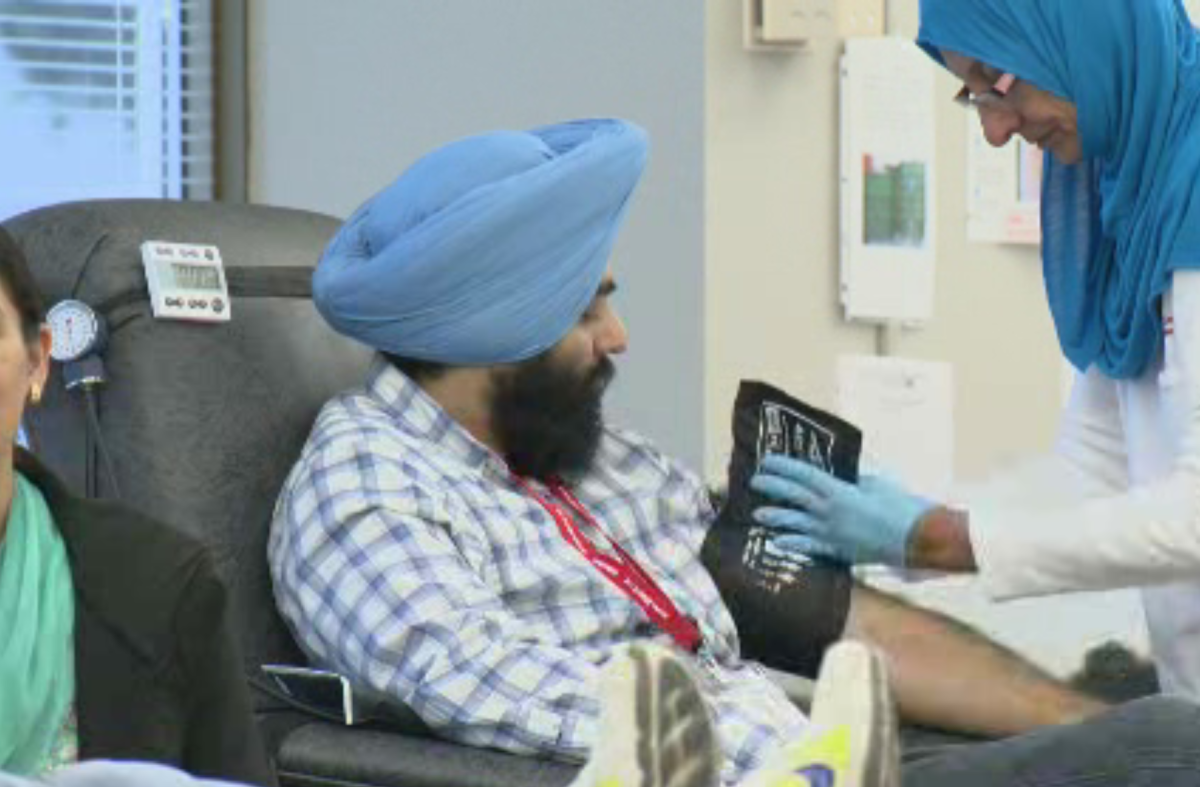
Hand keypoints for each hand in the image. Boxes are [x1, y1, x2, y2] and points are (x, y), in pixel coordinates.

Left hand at [750, 454, 934, 565]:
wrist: (919, 539)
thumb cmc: (902, 507)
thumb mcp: (877, 485)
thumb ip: (856, 481)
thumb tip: (844, 478)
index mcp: (840, 490)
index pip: (804, 474)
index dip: (783, 466)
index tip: (767, 460)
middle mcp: (830, 511)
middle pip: (795, 496)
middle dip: (773, 487)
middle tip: (754, 481)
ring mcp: (832, 532)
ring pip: (797, 523)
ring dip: (776, 517)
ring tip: (757, 514)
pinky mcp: (839, 550)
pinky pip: (811, 547)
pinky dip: (793, 544)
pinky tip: (777, 542)